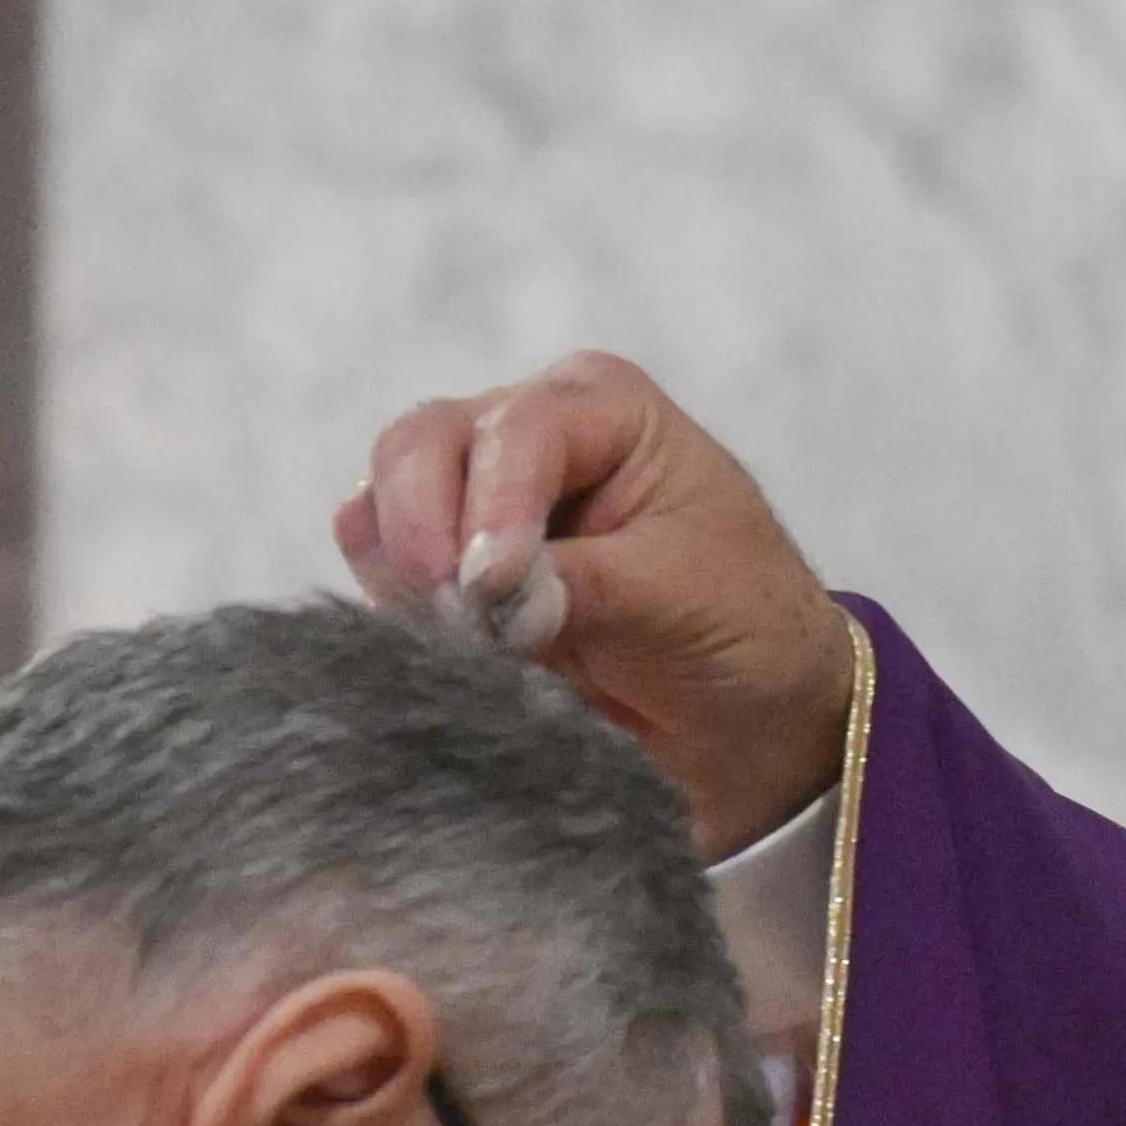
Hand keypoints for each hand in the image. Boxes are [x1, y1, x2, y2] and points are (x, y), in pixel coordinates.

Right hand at [338, 351, 854, 852]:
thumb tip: (487, 595)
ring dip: (403, 574)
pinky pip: (377, 568)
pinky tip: (442, 648)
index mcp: (601, 408)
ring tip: (458, 640)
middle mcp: (525, 433)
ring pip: (382, 502)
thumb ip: (580, 585)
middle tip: (455, 620)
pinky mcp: (445, 570)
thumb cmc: (743, 628)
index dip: (492, 507)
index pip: (515, 431)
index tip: (490, 592)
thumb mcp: (680, 597)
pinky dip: (391, 606)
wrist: (747, 717)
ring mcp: (474, 498)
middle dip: (425, 532)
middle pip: (420, 444)